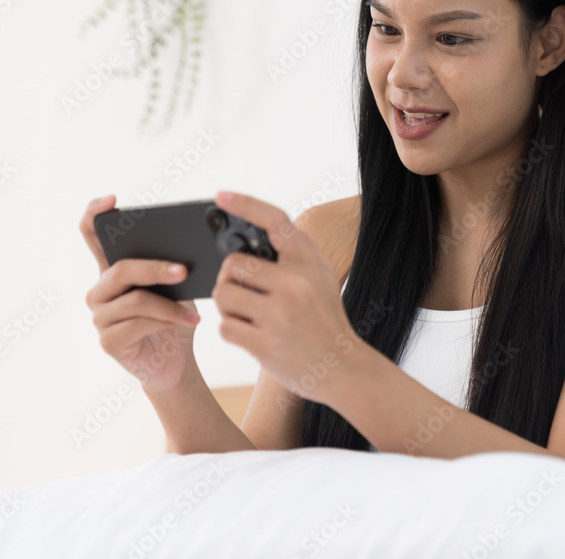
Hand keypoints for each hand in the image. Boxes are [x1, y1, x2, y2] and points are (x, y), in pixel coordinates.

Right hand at [80, 195, 202, 392]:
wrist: (176, 361)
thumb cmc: (174, 318)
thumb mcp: (177, 287)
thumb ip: (171, 267)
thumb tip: (189, 250)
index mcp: (112, 270)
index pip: (91, 235)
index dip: (95, 214)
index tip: (111, 200)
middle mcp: (100, 291)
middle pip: (121, 268)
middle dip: (155, 268)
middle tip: (184, 270)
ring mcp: (100, 317)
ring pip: (135, 299)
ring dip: (171, 305)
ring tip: (195, 312)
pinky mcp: (108, 341)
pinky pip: (139, 324)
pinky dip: (168, 322)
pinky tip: (189, 323)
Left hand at [210, 191, 363, 404]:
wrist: (344, 369)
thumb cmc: (325, 320)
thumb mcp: (320, 279)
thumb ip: (290, 258)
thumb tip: (243, 241)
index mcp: (308, 261)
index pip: (274, 220)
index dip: (245, 204)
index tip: (220, 196)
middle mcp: (295, 282)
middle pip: (233, 264)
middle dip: (230, 279)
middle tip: (243, 295)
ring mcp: (280, 313)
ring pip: (223, 294)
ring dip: (227, 306)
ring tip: (247, 316)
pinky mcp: (266, 343)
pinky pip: (225, 326)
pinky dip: (232, 332)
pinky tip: (252, 337)